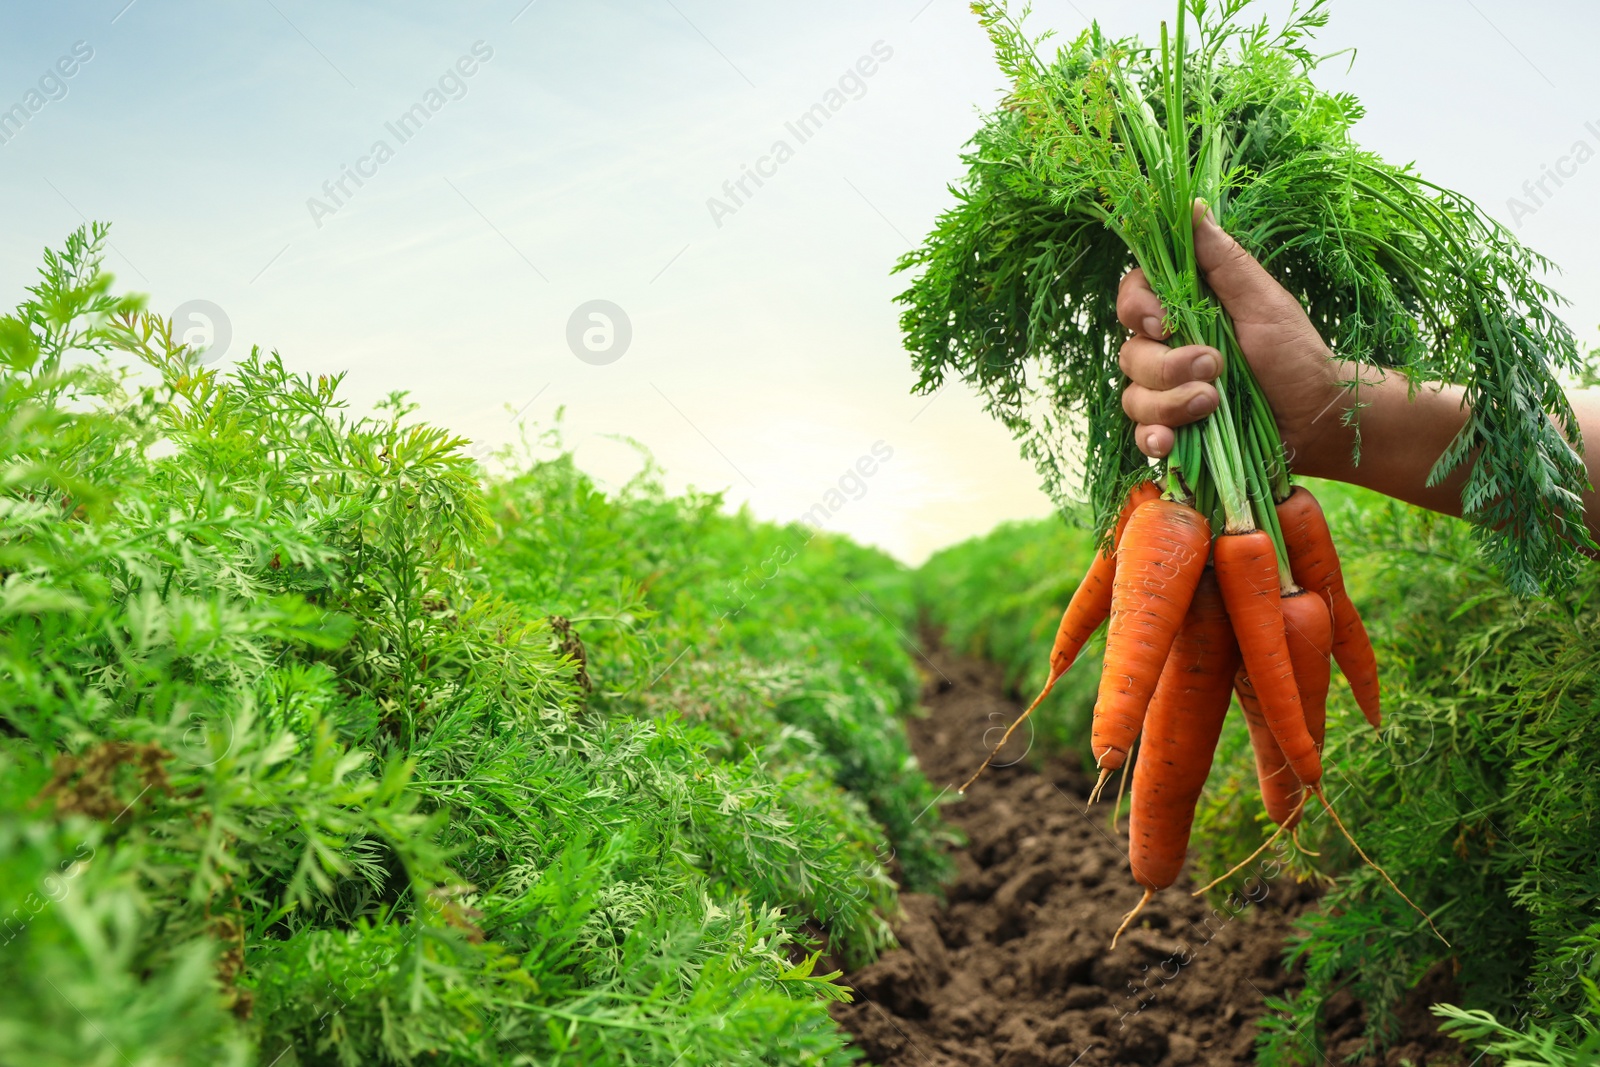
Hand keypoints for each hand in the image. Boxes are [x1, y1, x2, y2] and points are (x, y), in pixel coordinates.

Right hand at [1117, 202, 1348, 472]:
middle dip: (1167, 366)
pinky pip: (1143, 437)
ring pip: (1134, 397)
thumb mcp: (1264, 302)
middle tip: (1213, 368)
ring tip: (1215, 405)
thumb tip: (1193, 205)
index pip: (1132, 299)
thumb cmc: (1296, 354)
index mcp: (1186, 312)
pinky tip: (1170, 444)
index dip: (1136, 309)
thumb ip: (1224, 261)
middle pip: (1130, 353)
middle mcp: (1168, 351)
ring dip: (1171, 404)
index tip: (1162, 320)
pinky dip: (1153, 440)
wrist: (1318, 418)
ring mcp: (1168, 395)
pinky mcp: (1176, 433)